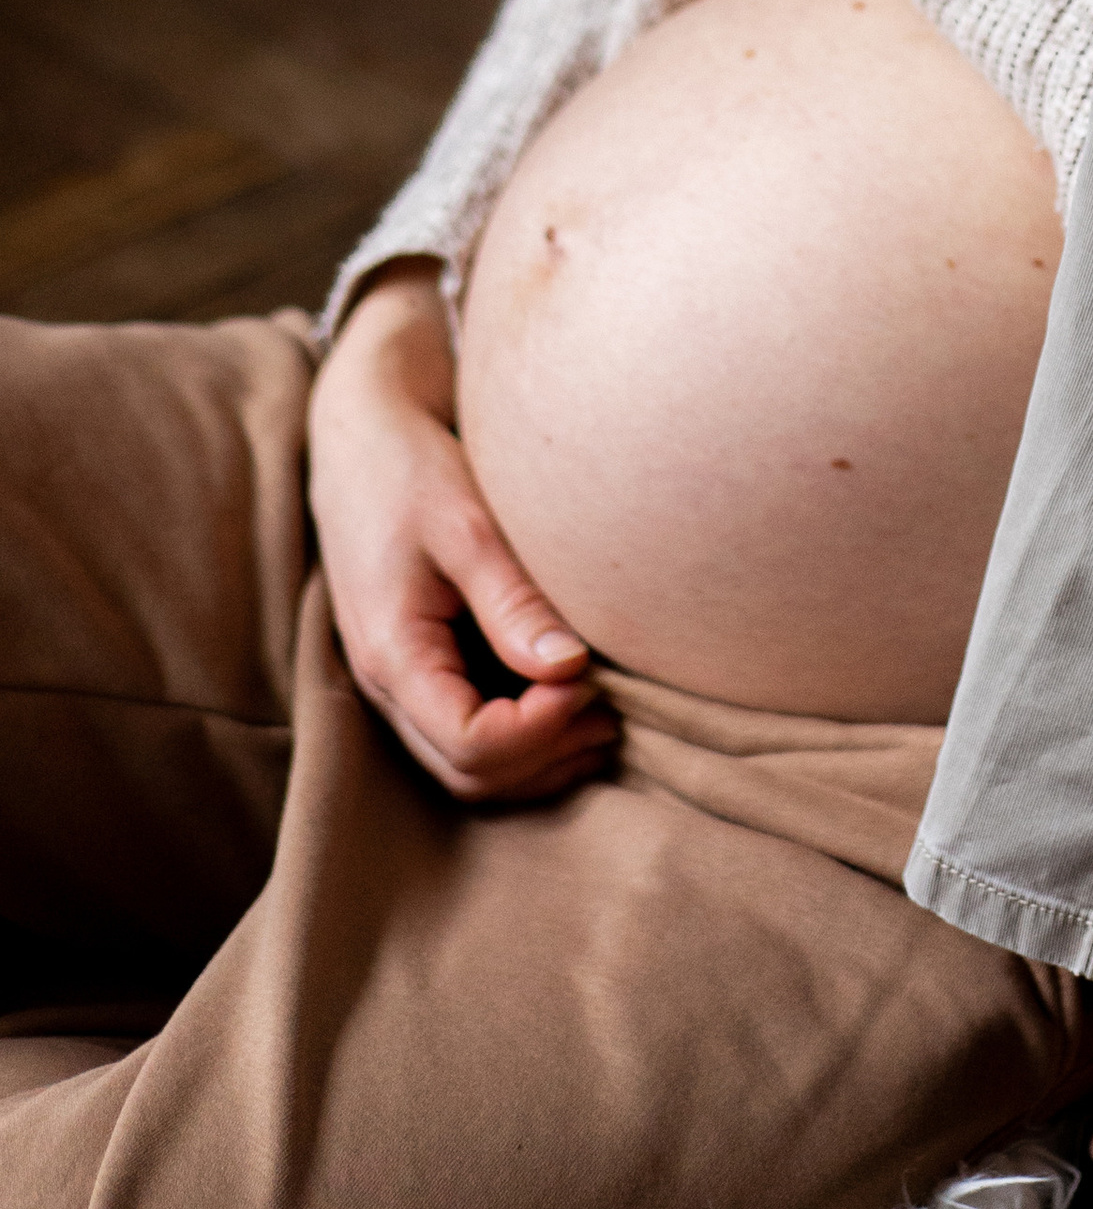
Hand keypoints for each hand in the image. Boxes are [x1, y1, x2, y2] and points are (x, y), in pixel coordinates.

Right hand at [307, 264, 618, 803]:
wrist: (361, 435)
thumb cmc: (410, 469)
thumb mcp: (467, 526)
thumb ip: (514, 602)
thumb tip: (571, 669)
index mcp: (393, 654)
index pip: (471, 745)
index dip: (540, 730)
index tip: (591, 679)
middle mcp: (388, 685)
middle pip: (470, 773)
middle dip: (547, 753)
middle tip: (614, 705)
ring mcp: (400, 681)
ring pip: (468, 767)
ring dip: (539, 756)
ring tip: (607, 710)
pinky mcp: (420, 665)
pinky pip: (467, 731)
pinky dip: (524, 734)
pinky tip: (575, 697)